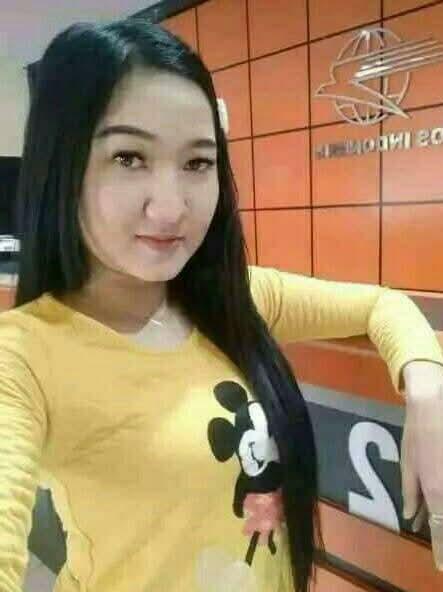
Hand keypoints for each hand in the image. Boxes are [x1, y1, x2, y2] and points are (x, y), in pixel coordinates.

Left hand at [401, 360, 442, 570]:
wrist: (436, 402)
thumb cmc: (419, 430)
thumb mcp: (408, 461)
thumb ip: (411, 492)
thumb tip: (412, 517)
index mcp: (435, 489)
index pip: (442, 530)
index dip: (442, 550)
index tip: (441, 565)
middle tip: (440, 548)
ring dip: (442, 515)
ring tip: (434, 520)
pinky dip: (442, 501)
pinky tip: (435, 503)